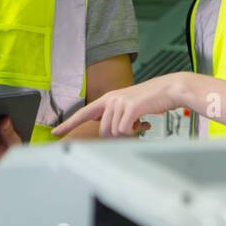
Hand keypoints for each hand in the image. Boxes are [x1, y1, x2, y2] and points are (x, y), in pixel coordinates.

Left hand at [52, 76, 182, 137]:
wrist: (170, 89)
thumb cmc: (151, 100)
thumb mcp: (129, 106)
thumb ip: (115, 115)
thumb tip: (109, 132)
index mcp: (108, 99)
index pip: (83, 113)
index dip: (68, 124)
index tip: (55, 132)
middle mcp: (111, 99)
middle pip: (103, 131)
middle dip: (117, 135)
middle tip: (132, 128)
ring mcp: (120, 102)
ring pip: (114, 132)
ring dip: (128, 133)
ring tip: (139, 123)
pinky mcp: (131, 107)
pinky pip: (125, 130)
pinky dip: (135, 131)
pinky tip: (143, 123)